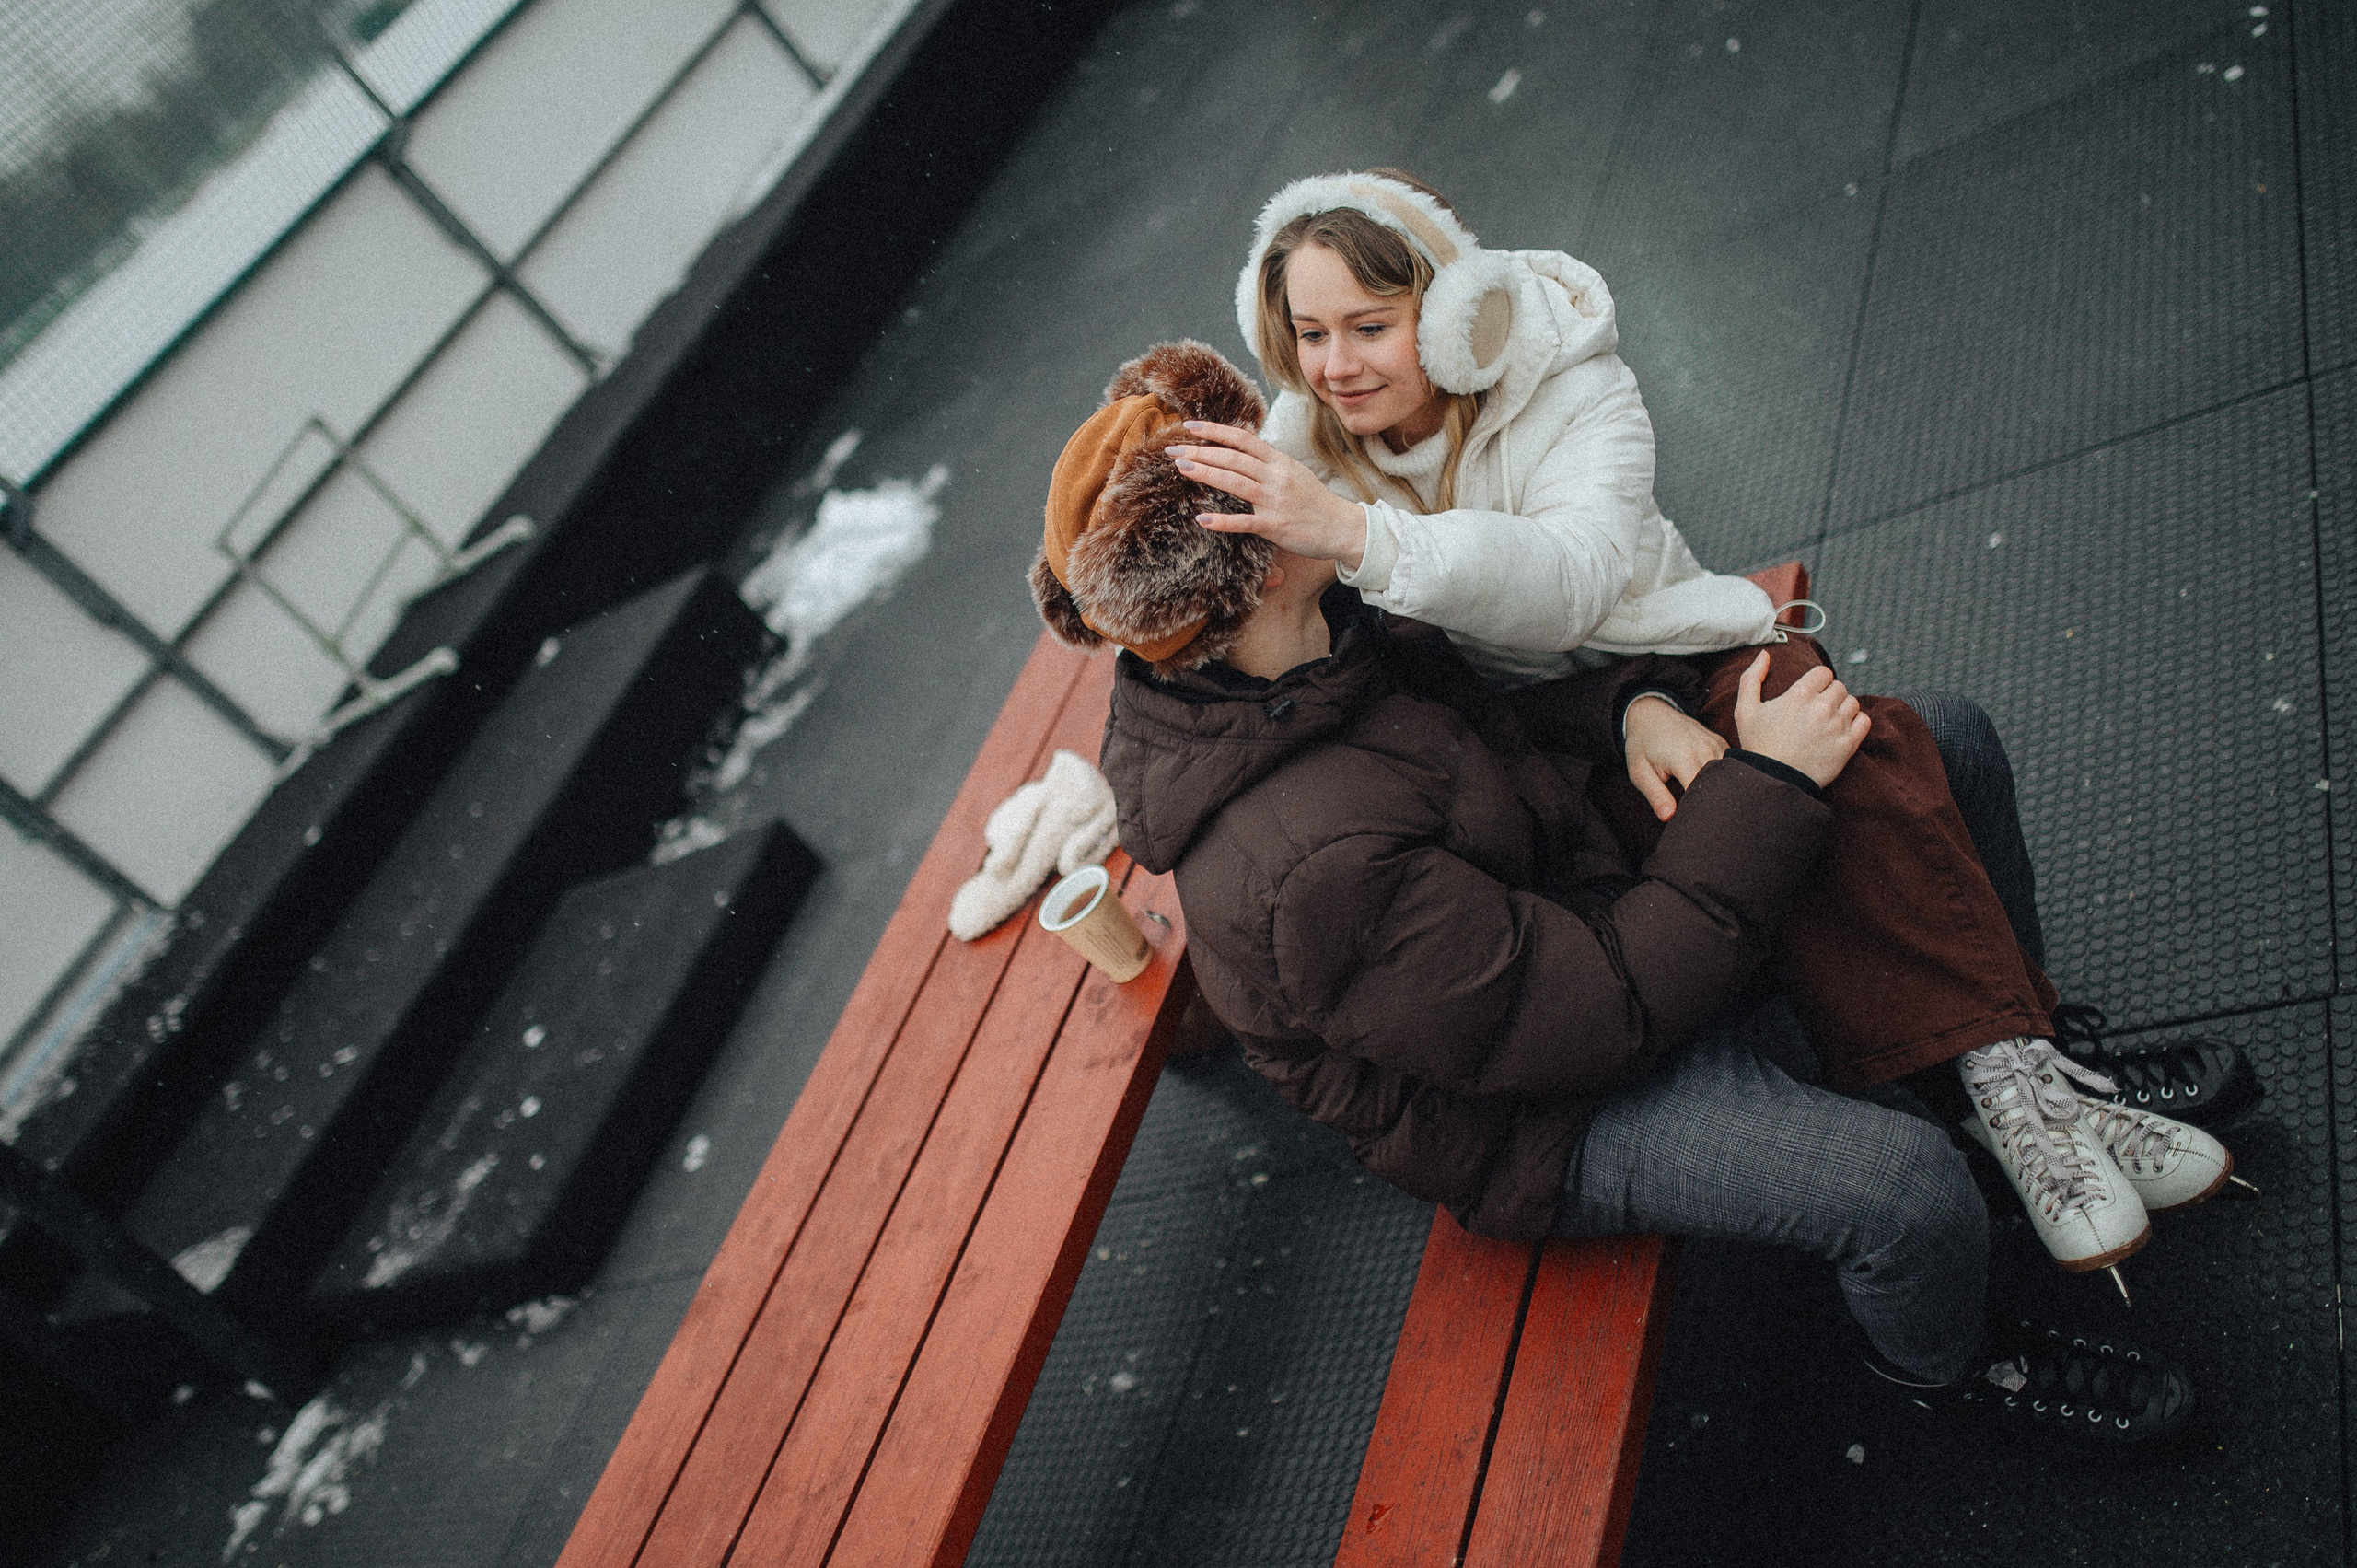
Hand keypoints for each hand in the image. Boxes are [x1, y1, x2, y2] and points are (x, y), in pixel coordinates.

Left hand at [1168, 421, 1368, 569]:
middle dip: (1200, 451)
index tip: (1190, 426)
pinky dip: (1222, 521)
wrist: (1343, 527)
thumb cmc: (1315, 502)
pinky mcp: (1276, 526)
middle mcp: (1276, 476)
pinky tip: (1201, 520)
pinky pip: (1245, 522)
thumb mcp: (1293, 472)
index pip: (1243, 438)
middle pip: (1233, 458)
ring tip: (1181, 469)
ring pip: (1235, 482)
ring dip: (1206, 473)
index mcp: (1279, 462)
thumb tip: (1243, 443)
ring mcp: (1275, 500)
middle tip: (1172, 449)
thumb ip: (1268, 461)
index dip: (1215, 430)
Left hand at [1623, 696, 1725, 820]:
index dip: (1700, 811)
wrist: (1651, 713)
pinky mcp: (1722, 742)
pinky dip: (1727, 778)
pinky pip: (1732, 765)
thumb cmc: (1642, 745)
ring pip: (1729, 777)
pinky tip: (1718, 789)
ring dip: (1722, 791)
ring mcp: (1717, 744)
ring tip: (1714, 807)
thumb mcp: (1639, 771)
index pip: (1703, 794)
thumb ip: (1655, 795)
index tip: (1695, 823)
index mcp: (1685, 758)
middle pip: (1720, 787)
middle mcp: (1706, 750)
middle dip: (1714, 804)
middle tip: (1709, 822)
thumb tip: (1669, 818)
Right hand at [1733, 652, 1869, 787]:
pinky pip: (1864, 722)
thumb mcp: (1745, 710)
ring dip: (1843, 709)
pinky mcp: (1847, 745)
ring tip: (1828, 721)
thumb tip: (1765, 654)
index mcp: (1798, 695)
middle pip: (1839, 687)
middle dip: (1829, 695)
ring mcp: (1836, 726)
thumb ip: (1751, 678)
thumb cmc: (1758, 745)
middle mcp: (1821, 707)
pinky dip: (1856, 723)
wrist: (1772, 781)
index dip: (1817, 682)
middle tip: (1817, 710)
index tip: (1810, 694)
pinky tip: (1841, 730)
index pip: (1823, 673)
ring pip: (1853, 703)